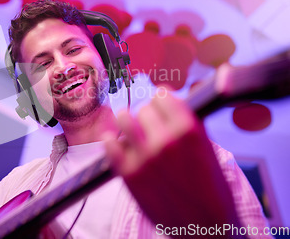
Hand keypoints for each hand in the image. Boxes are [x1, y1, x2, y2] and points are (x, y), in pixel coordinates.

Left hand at [105, 88, 240, 237]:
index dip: (162, 101)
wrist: (205, 229)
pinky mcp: (128, 174)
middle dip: (149, 117)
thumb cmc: (210, 191)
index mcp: (189, 131)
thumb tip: (169, 102)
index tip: (161, 106)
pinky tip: (119, 143)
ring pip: (124, 118)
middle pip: (144, 109)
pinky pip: (109, 143)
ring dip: (129, 123)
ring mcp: (144, 157)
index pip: (163, 95)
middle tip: (152, 127)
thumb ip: (188, 124)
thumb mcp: (208, 150)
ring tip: (133, 130)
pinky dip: (112, 140)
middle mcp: (165, 140)